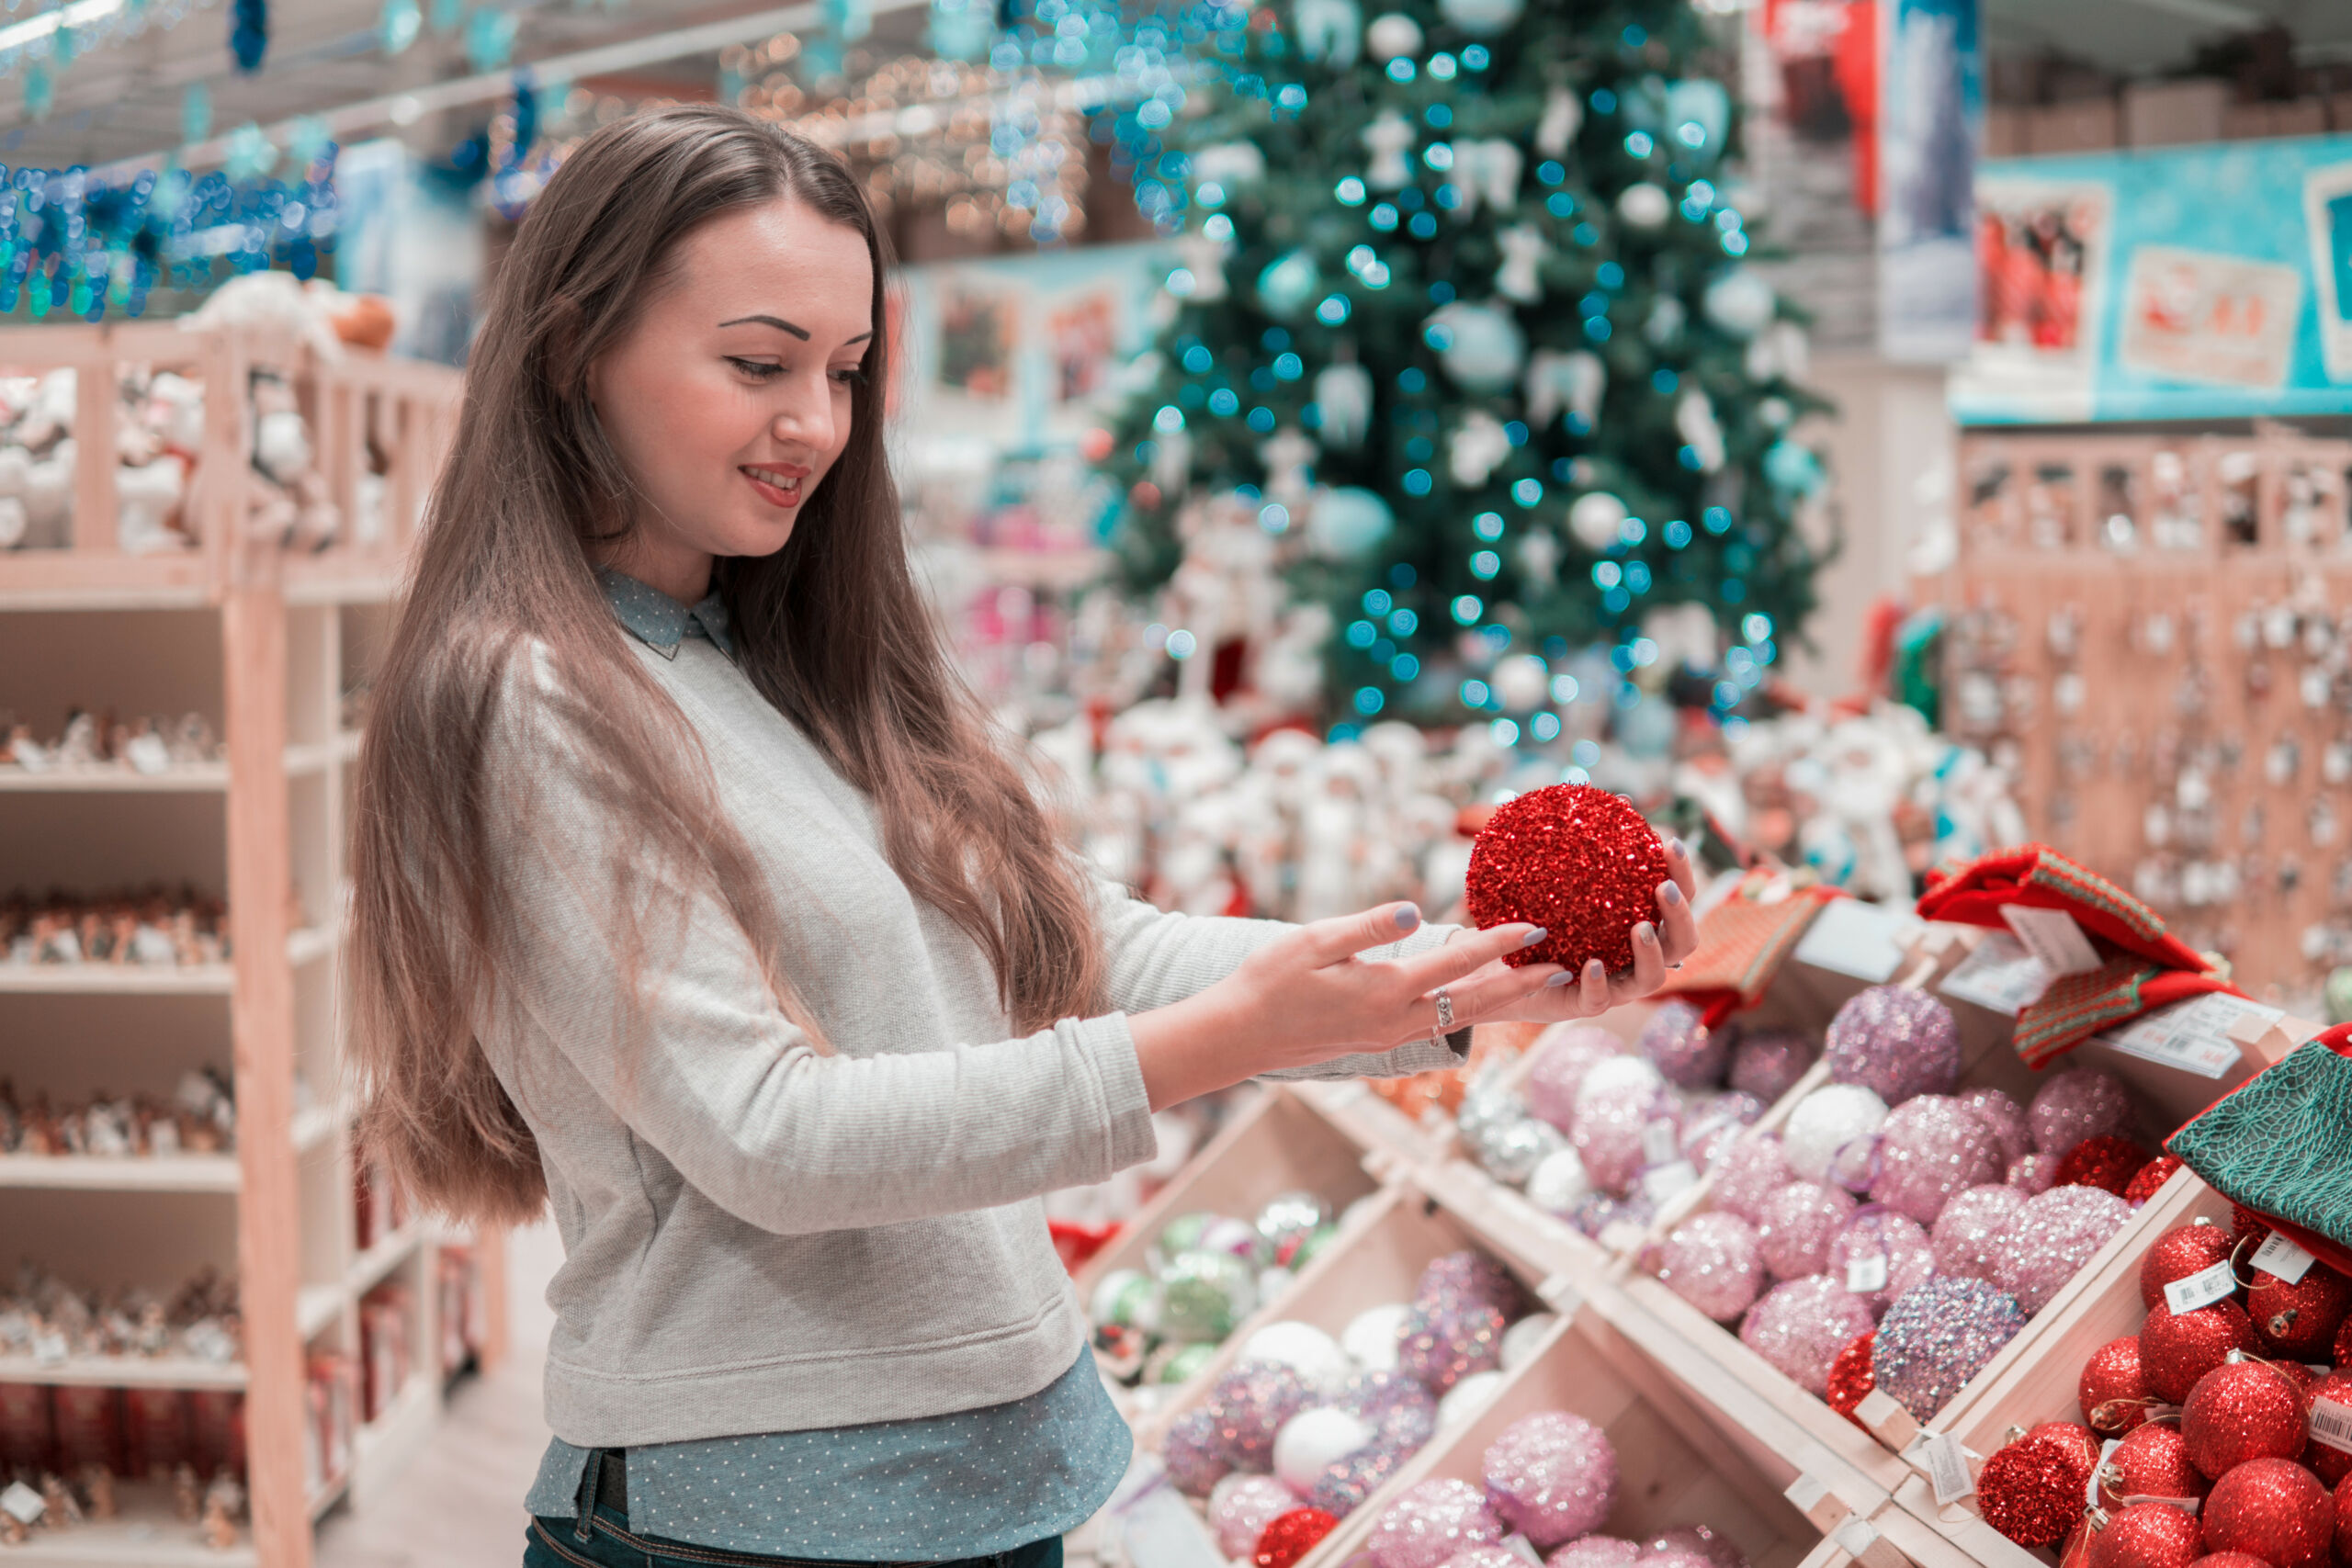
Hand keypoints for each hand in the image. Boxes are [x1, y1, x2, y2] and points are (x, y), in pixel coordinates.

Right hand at [1128, 903, 1565, 1109]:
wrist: (1238, 1036)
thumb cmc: (1268, 981)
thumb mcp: (1313, 941)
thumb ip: (1369, 927)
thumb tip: (1419, 911)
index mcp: (1384, 990)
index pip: (1455, 962)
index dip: (1499, 943)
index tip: (1536, 925)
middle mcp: (1395, 1020)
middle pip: (1473, 1001)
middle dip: (1521, 985)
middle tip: (1564, 970)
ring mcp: (1388, 1037)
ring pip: (1458, 1017)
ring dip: (1500, 1001)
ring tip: (1535, 984)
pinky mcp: (1377, 1042)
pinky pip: (1436, 1025)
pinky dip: (1465, 1010)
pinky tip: (1475, 999)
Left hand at [1469, 835, 1703, 1024]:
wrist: (1497, 961)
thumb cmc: (1537, 913)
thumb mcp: (1556, 874)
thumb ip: (1587, 842)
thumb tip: (1618, 798)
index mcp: (1638, 922)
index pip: (1676, 900)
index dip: (1681, 874)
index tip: (1668, 842)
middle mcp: (1635, 957)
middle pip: (1682, 943)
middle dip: (1680, 915)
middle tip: (1660, 888)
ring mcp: (1614, 984)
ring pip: (1652, 980)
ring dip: (1651, 953)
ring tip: (1638, 928)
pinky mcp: (1583, 1004)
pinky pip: (1600, 1000)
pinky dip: (1601, 983)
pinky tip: (1592, 964)